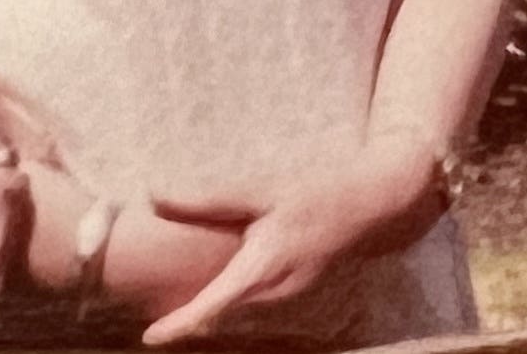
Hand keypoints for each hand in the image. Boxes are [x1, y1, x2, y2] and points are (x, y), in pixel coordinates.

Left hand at [139, 131, 445, 347]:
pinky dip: (237, 292)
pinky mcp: (297, 286)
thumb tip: (154, 196)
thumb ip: (209, 198)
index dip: (179, 325)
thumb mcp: (262, 187)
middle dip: (192, 312)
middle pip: (223, 311)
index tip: (150, 338)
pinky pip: (257, 297)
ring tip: (185, 295)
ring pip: (240, 306)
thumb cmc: (320, 192)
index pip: (211, 307)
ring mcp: (290, 294)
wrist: (376, 202)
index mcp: (263, 271)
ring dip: (215, 301)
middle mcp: (275, 293)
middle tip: (157, 307)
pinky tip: (227, 273)